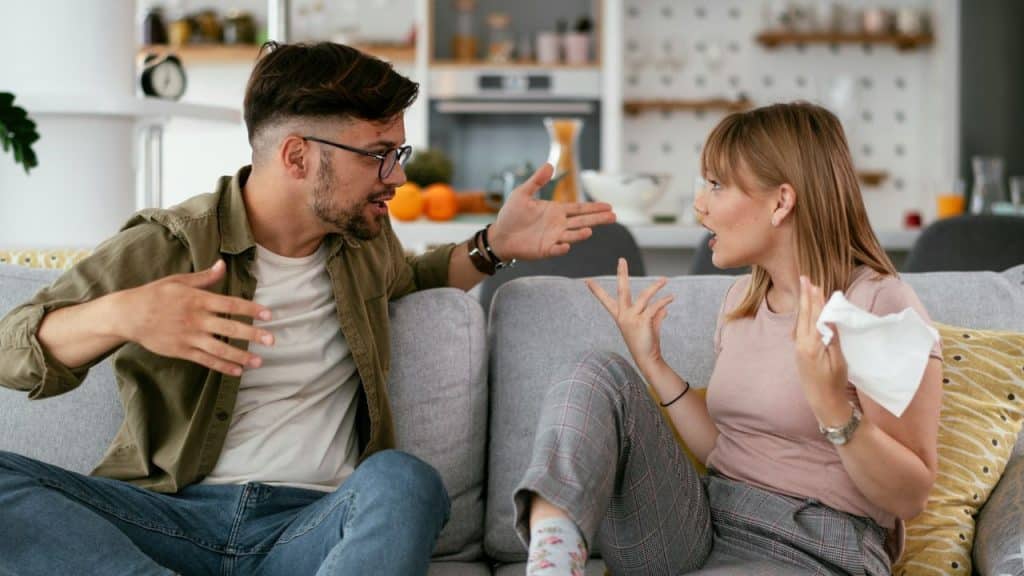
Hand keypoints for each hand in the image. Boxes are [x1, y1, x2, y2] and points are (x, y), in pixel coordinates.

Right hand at [117, 260, 273, 375]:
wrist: (128, 315)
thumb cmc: (155, 294)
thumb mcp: (179, 281)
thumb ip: (205, 277)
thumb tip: (223, 264)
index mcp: (198, 300)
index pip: (230, 304)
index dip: (251, 309)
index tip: (268, 314)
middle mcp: (196, 319)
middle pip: (229, 328)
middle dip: (253, 335)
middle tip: (272, 340)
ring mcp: (189, 337)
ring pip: (220, 349)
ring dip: (241, 356)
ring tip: (259, 361)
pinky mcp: (181, 351)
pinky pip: (206, 360)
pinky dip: (223, 366)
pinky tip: (238, 371)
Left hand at [488, 163, 615, 260]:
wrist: (499, 235)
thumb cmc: (511, 215)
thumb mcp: (522, 193)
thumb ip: (537, 181)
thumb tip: (549, 164)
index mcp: (556, 211)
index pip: (579, 208)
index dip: (594, 207)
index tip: (609, 206)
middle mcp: (558, 224)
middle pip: (582, 221)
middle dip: (597, 219)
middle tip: (614, 217)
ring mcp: (553, 238)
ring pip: (572, 235)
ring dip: (581, 234)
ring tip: (590, 231)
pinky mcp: (544, 250)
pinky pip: (555, 249)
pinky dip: (561, 248)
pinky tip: (566, 245)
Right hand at [585, 258, 672, 371]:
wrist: (647, 358)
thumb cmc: (646, 342)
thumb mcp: (650, 326)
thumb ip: (656, 315)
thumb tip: (665, 308)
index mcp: (620, 316)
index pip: (605, 300)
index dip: (597, 290)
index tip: (587, 281)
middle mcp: (623, 315)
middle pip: (621, 290)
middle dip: (622, 273)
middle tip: (621, 260)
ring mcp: (632, 318)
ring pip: (644, 296)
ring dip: (655, 287)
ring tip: (664, 280)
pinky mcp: (643, 322)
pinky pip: (655, 307)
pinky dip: (664, 301)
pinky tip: (671, 298)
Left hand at [794, 276, 850, 422]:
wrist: (822, 401)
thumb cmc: (835, 383)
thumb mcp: (839, 361)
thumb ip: (833, 339)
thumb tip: (830, 318)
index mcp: (811, 345)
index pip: (814, 317)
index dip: (815, 300)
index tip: (816, 285)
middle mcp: (801, 344)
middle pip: (804, 315)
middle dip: (806, 296)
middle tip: (805, 278)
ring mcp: (798, 348)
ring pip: (800, 320)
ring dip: (804, 304)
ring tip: (806, 289)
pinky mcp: (799, 351)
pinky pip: (800, 328)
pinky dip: (803, 315)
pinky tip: (806, 310)